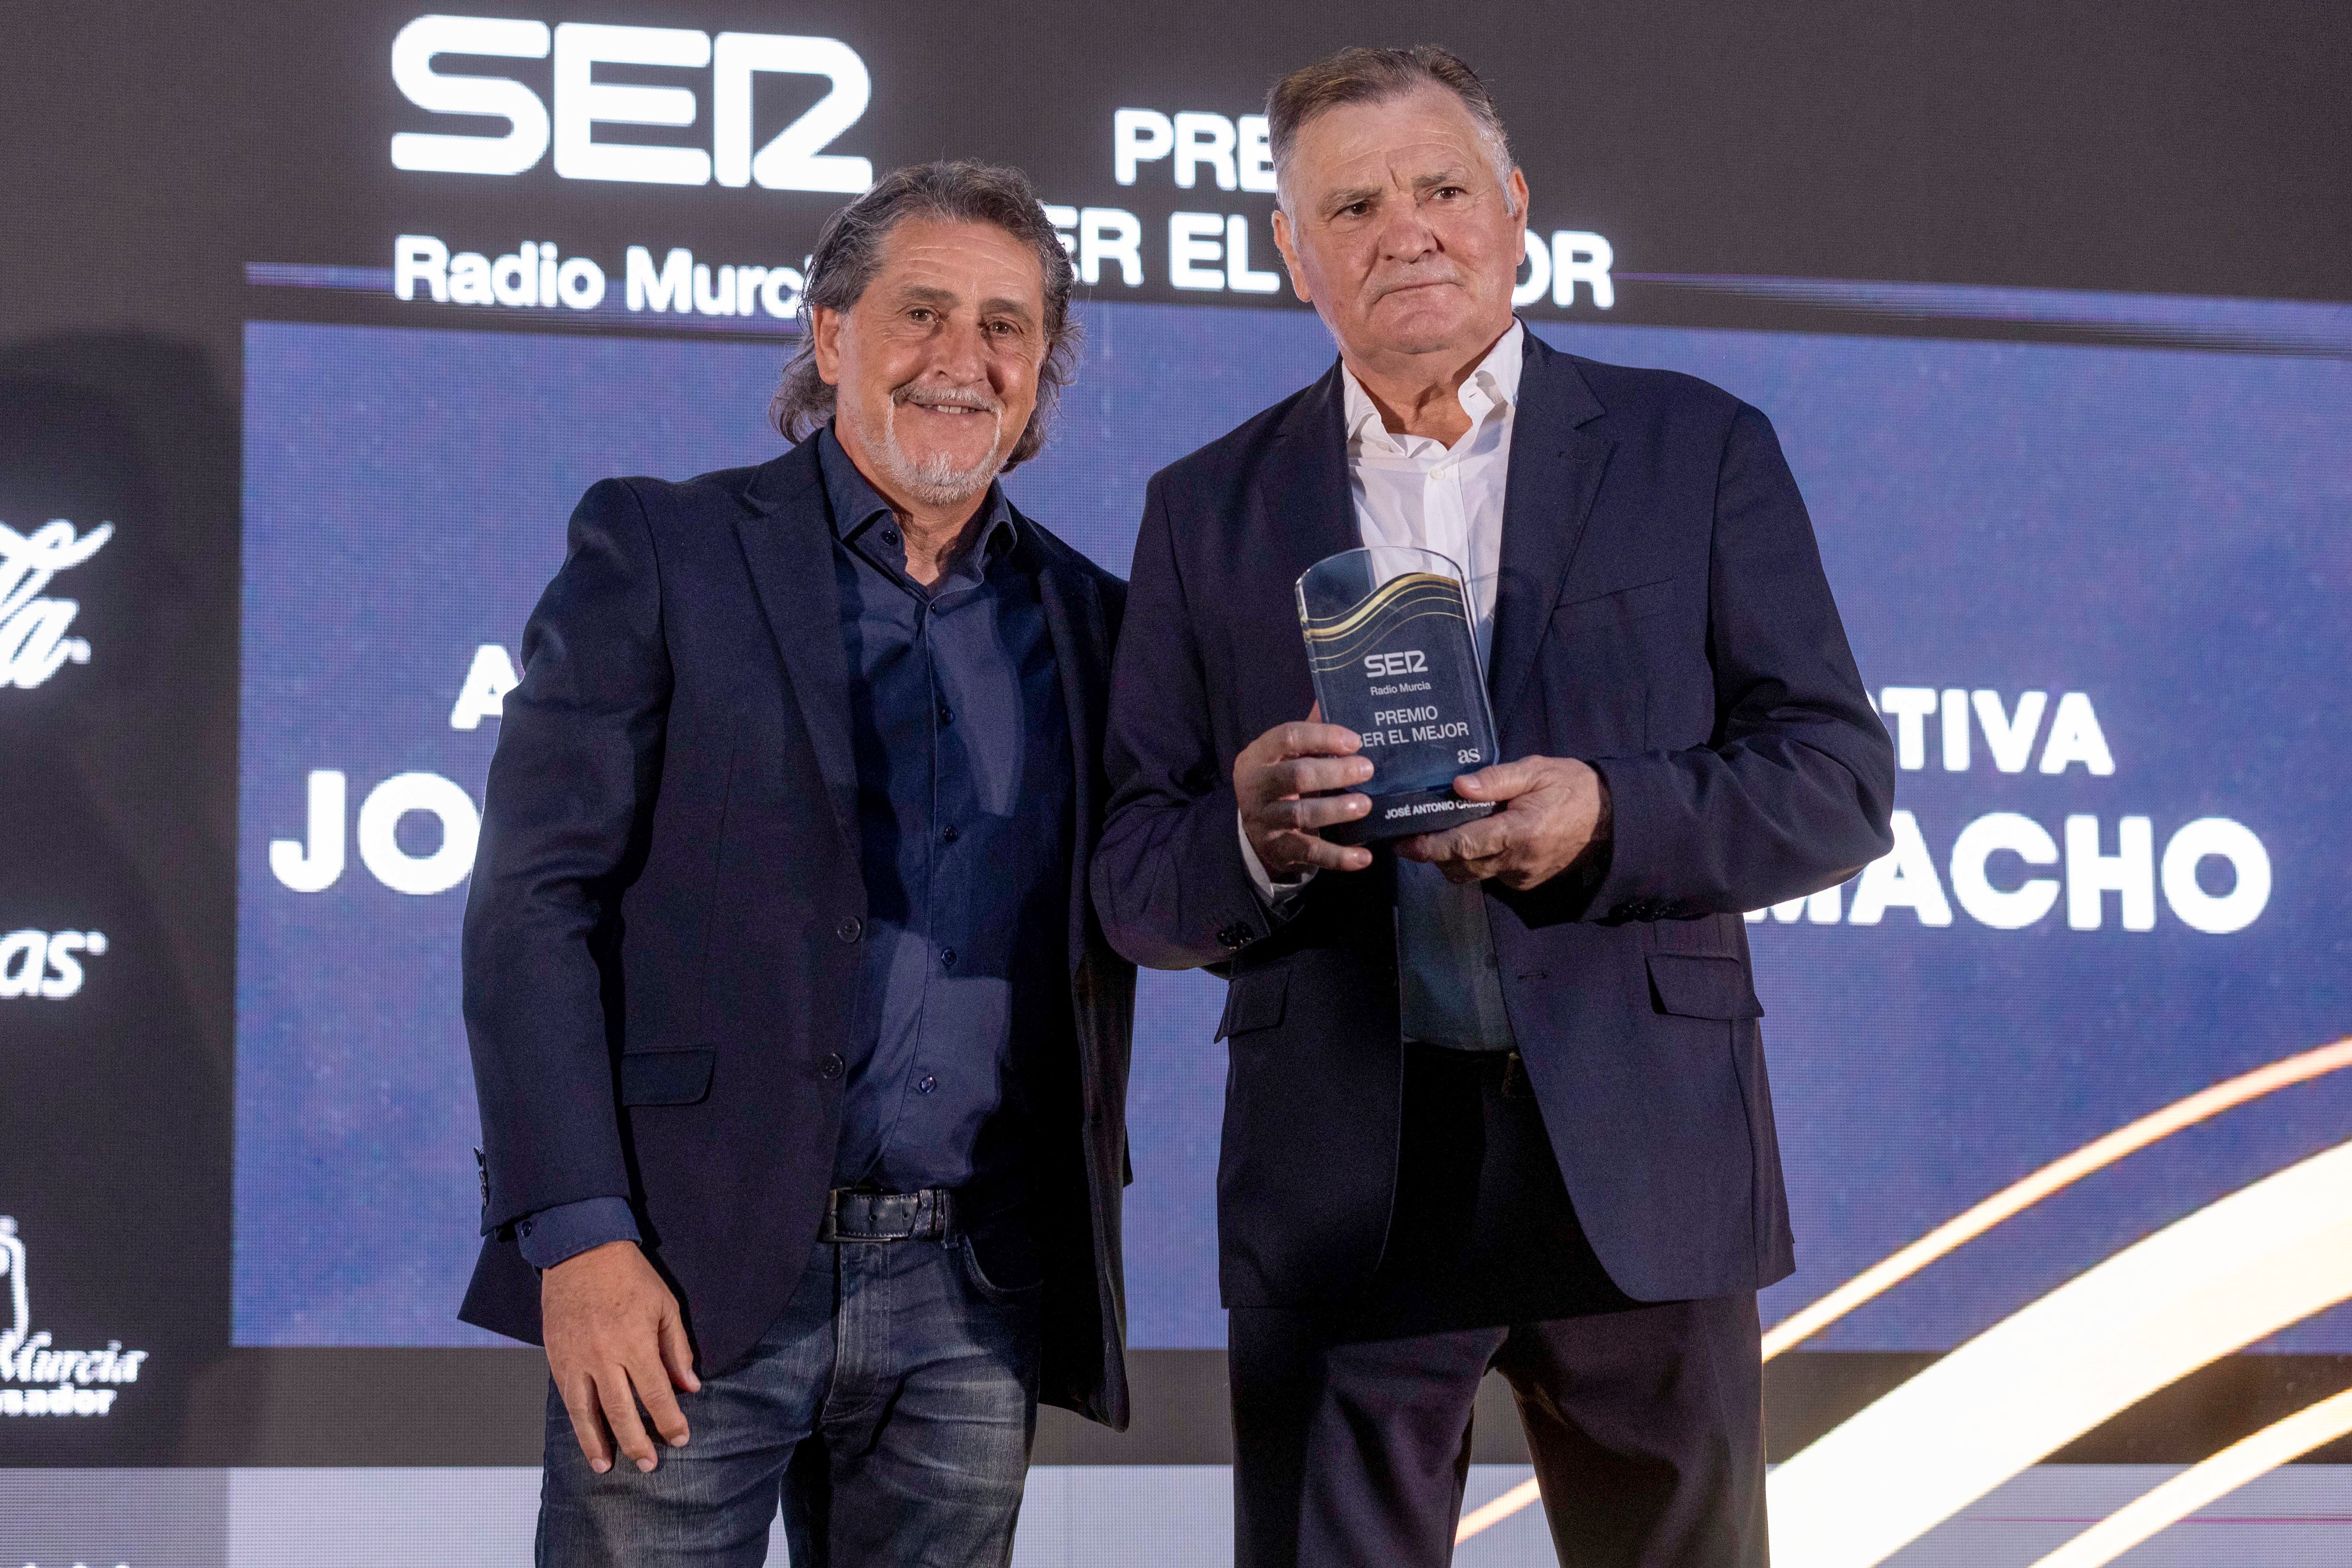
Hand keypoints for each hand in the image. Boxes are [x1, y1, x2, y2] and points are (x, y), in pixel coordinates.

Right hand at [542, 1240, 699, 1474]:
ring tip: (607, 1466)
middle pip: (622, 1412)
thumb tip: (689, 1386)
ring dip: (598, 1444)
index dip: (669, 1420)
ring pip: (587, 1413)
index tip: (680, 1438)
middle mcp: (604, 1357)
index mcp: (635, 1343)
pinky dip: (577, 1423)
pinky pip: (567, 1399)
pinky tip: (585, 1437)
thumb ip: (676, 1348)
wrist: (581, 1252)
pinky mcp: (557, 1358)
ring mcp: (577, 1360)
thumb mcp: (665, 1306)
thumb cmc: (630, 1277)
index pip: (656, 1393)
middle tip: (649, 1465)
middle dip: (638, 1443)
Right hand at [1235, 706, 1375, 877]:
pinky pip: (1310, 852)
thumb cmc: (1282, 780)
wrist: (1257, 829)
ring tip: (1365, 805)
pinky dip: (1339, 856)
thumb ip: (1310, 730)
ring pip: (1302, 814)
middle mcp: (1257, 786)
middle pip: (1296, 776)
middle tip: (1368, 769)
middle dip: (1334, 772)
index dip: (1322, 736)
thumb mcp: (1287, 755)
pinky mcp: (1279, 849)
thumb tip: (1340, 693)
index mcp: (1259, 755)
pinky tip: (1364, 857)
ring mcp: (1265, 820)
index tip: (1355, 741)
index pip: (1287, 736)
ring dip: (1336, 809)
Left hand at [1395, 756, 1609, 889]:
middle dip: (1433, 855)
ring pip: (1473, 875)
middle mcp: (1518, 862)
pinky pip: (1491, 876)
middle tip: (1411, 837)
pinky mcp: (1526, 882)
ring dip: (1452, 861)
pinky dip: (1476, 862)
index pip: (1462, 845)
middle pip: (1460, 867)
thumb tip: (1459, 786)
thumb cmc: (1571, 786)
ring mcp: (1522, 876)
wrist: (1611, 817)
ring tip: (1439, 837)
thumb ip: (1496, 780)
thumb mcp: (1536, 771)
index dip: (1428, 846)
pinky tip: (1475, 841)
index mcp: (1519, 833)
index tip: (1402, 842)